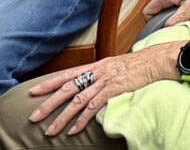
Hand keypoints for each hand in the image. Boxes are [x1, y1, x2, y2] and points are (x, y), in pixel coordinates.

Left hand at [28, 46, 177, 134]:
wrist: (156, 59)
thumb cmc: (137, 64)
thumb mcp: (114, 66)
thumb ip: (100, 74)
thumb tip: (87, 84)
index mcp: (95, 66)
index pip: (67, 74)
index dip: (49, 83)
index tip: (34, 92)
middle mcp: (96, 72)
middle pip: (67, 88)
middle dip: (48, 103)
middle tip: (34, 117)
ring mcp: (104, 81)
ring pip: (77, 100)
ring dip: (62, 117)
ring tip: (50, 130)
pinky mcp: (113, 89)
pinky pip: (93, 106)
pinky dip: (82, 120)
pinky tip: (74, 130)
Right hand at [144, 0, 189, 25]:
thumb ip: (175, 19)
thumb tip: (165, 27)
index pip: (147, 10)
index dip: (150, 22)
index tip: (158, 29)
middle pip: (155, 8)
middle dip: (161, 18)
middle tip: (173, 25)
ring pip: (165, 4)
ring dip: (170, 13)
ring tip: (182, 17)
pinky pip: (173, 0)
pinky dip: (176, 7)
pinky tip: (187, 10)